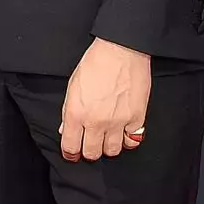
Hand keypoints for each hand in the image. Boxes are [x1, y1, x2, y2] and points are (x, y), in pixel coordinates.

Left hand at [59, 39, 151, 161]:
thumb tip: (66, 130)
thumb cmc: (95, 64)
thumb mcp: (73, 86)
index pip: (71, 147)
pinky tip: (124, 132)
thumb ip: (68, 111)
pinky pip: (132, 141)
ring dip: (108, 146)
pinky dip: (128, 139)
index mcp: (77, 113)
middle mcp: (96, 121)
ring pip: (113, 151)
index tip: (73, 153)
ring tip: (108, 136)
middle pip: (92, 153)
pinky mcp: (137, 117)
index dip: (70, 153)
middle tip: (91, 143)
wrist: (121, 50)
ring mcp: (118, 121)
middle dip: (89, 151)